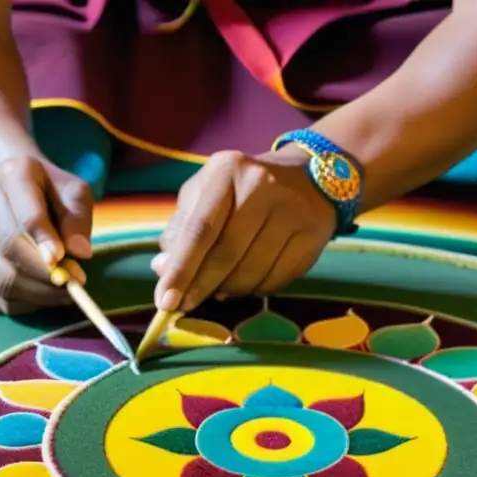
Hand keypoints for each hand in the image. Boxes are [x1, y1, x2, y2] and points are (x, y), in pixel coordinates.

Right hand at [0, 156, 93, 313]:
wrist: (16, 203)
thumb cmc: (52, 200)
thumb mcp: (75, 196)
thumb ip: (78, 219)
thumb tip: (78, 251)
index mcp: (10, 175)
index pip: (27, 214)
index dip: (48, 243)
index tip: (69, 264)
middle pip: (9, 249)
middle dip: (47, 276)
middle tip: (74, 286)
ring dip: (37, 295)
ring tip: (62, 294)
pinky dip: (20, 306)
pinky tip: (37, 297)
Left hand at [152, 147, 335, 311]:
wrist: (307, 176)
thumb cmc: (242, 189)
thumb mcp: (207, 195)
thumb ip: (181, 229)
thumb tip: (163, 270)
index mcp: (226, 171)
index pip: (199, 229)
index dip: (181, 269)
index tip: (166, 301)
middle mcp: (262, 186)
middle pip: (226, 253)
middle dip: (202, 286)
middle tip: (185, 306)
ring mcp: (292, 211)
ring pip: (253, 271)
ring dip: (230, 290)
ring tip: (220, 289)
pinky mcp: (313, 235)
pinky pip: (278, 279)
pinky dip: (257, 289)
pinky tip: (249, 283)